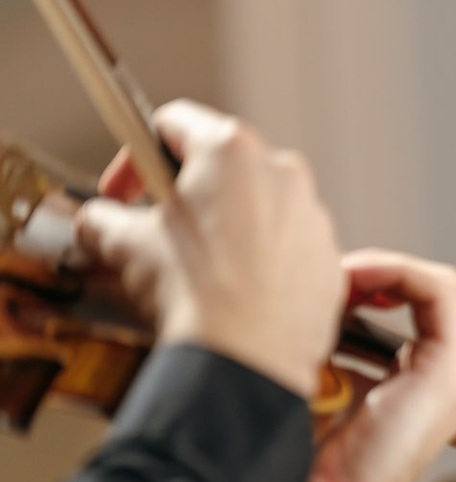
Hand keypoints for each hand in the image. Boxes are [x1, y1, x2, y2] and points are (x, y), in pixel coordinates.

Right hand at [75, 100, 343, 397]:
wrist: (247, 357)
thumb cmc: (194, 292)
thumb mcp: (124, 245)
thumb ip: (104, 219)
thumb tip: (98, 222)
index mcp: (231, 151)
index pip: (173, 123)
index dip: (136, 155)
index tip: (124, 189)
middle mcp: (283, 174)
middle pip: (224, 168)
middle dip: (187, 195)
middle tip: (160, 230)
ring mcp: (314, 217)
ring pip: (262, 209)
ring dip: (230, 228)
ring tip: (202, 269)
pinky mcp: (331, 260)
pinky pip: (291, 248)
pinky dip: (265, 261)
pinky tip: (239, 292)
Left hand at [256, 250, 455, 481]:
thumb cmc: (306, 458)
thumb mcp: (317, 385)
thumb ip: (327, 345)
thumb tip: (303, 295)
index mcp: (418, 387)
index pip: (420, 309)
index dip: (377, 283)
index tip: (325, 282)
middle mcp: (444, 382)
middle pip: (439, 295)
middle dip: (385, 273)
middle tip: (333, 275)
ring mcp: (452, 380)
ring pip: (444, 288)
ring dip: (391, 269)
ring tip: (344, 275)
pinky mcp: (446, 376)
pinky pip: (439, 295)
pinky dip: (398, 274)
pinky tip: (355, 279)